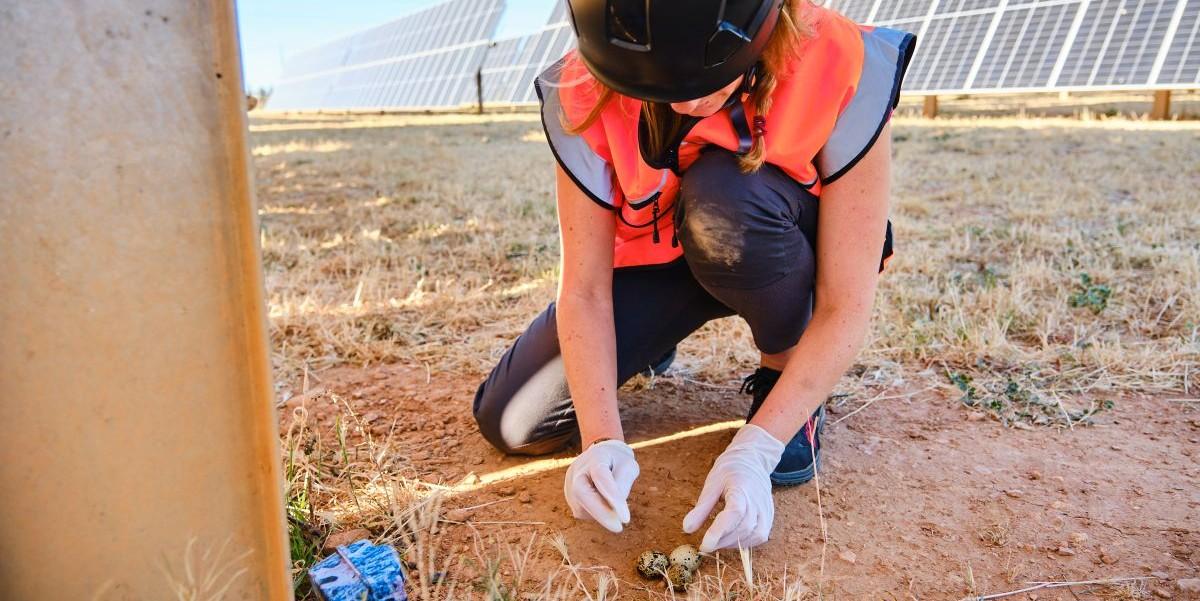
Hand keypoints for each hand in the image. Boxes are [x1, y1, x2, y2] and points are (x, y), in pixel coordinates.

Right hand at [563, 439, 639, 532]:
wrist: (600, 456)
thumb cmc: (617, 462)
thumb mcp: (628, 466)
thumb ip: (623, 483)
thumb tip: (614, 509)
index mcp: (595, 457)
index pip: (602, 478)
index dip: (613, 498)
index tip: (625, 519)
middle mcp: (577, 470)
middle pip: (582, 493)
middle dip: (600, 513)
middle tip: (619, 528)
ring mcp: (569, 485)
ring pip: (584, 507)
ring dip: (603, 512)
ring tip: (613, 499)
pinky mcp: (569, 499)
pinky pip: (585, 513)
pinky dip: (598, 512)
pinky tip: (602, 500)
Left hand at [682, 424, 783, 551]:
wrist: (752, 461)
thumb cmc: (729, 471)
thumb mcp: (711, 484)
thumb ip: (701, 508)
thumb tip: (687, 529)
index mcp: (742, 489)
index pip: (733, 514)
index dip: (719, 531)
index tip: (704, 544)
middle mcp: (758, 501)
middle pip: (743, 528)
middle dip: (722, 541)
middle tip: (705, 545)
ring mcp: (767, 510)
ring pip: (753, 535)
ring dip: (733, 544)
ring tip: (716, 541)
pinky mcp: (769, 517)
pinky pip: (759, 536)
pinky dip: (744, 542)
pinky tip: (731, 539)